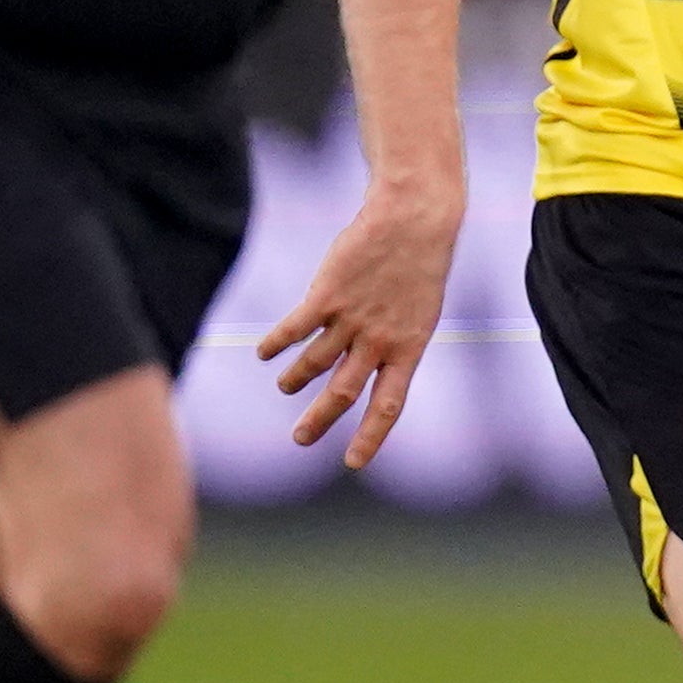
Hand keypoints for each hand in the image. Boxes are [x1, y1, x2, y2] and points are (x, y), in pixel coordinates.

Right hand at [258, 181, 464, 464]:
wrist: (415, 219)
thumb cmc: (417, 266)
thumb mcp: (416, 312)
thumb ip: (389, 342)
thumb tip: (362, 367)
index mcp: (409, 348)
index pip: (389, 404)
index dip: (371, 436)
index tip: (353, 463)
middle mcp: (379, 340)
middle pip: (343, 392)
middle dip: (320, 420)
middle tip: (299, 440)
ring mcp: (352, 318)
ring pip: (315, 362)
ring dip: (296, 378)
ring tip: (286, 386)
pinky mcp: (327, 294)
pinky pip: (295, 328)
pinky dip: (277, 343)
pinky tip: (265, 353)